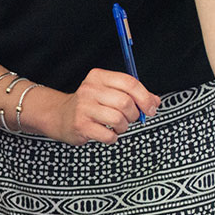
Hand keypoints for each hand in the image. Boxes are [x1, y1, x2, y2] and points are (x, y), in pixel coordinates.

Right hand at [41, 69, 160, 145]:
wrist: (60, 116)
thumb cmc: (89, 104)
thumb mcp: (109, 92)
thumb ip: (133, 94)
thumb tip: (155, 102)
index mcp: (98, 77)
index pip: (129, 83)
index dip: (145, 97)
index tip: (151, 108)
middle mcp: (89, 90)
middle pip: (125, 102)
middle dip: (134, 114)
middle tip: (131, 118)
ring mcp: (83, 108)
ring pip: (118, 119)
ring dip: (123, 127)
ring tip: (118, 126)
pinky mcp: (81, 126)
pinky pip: (108, 135)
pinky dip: (113, 137)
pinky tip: (107, 133)